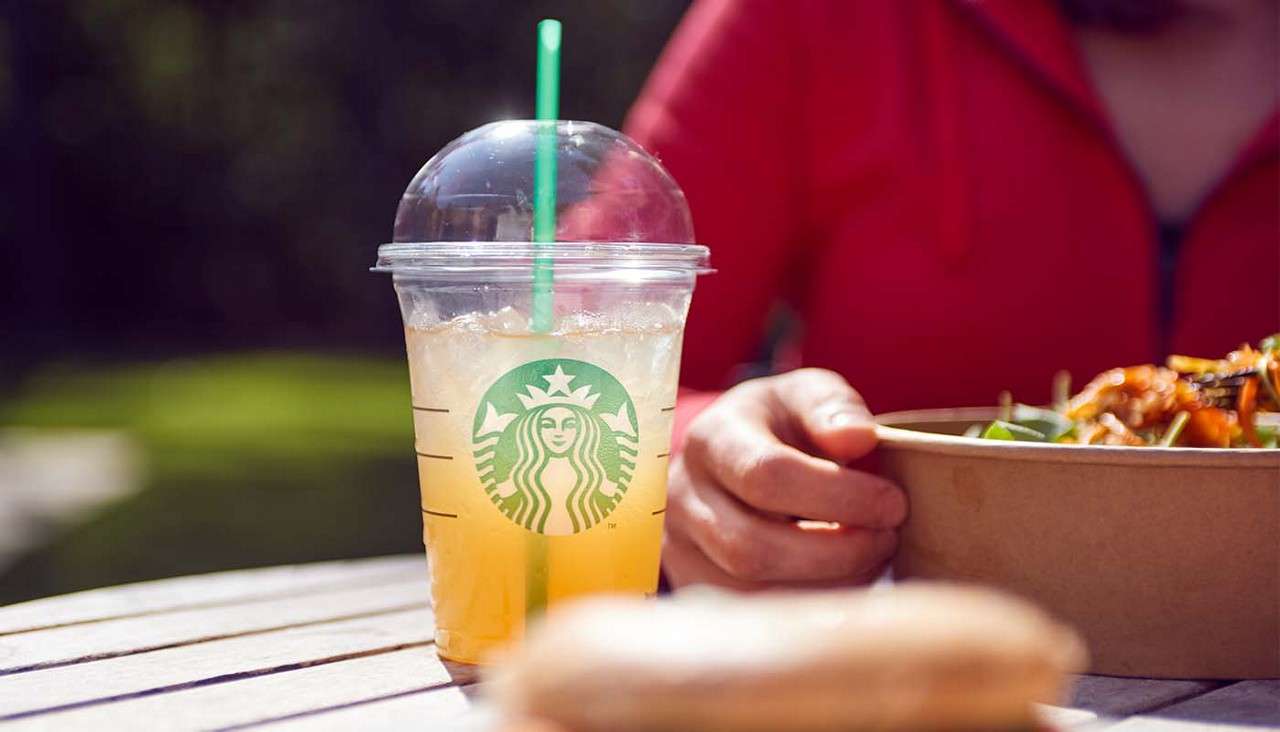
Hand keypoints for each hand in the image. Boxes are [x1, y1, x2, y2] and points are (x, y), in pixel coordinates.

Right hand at [663, 369, 906, 589]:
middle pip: (753, 547)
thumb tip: (858, 437)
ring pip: (751, 592)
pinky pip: (750, 614)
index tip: (892, 503)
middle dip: (837, 553)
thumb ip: (832, 407)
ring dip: (826, 586)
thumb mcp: (805, 395)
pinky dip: (807, 607)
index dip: (839, 497)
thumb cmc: (779, 424)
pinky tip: (843, 583)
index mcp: (711, 439)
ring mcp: (681, 547)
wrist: (731, 455)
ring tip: (871, 559)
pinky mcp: (693, 584)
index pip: (767, 476)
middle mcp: (683, 496)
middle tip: (887, 538)